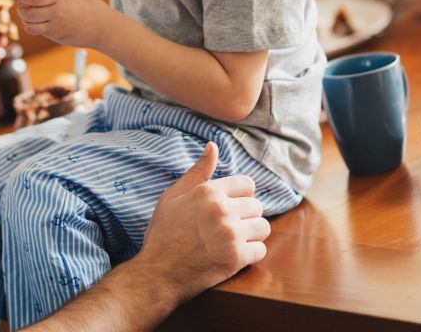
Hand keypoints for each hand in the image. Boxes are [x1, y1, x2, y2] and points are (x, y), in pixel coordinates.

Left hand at [14, 0, 110, 47]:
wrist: (103, 28)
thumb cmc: (90, 6)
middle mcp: (56, 12)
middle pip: (27, 12)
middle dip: (21, 8)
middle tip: (22, 4)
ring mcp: (55, 27)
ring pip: (28, 24)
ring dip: (24, 18)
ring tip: (28, 13)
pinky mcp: (55, 37)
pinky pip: (37, 31)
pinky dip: (32, 26)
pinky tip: (36, 21)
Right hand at [140, 142, 269, 303]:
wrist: (157, 273)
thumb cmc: (163, 233)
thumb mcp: (173, 196)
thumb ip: (198, 171)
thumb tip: (213, 145)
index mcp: (209, 192)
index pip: (248, 184)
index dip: (241, 195)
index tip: (231, 207)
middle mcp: (223, 209)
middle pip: (257, 206)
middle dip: (246, 216)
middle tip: (230, 227)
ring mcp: (231, 234)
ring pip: (263, 227)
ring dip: (252, 234)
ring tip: (235, 240)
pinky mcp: (236, 258)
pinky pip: (261, 250)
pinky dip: (251, 254)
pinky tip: (235, 255)